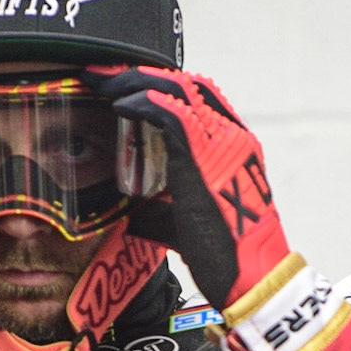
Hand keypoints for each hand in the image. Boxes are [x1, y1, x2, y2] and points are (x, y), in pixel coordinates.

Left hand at [85, 67, 291, 315]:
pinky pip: (171, 113)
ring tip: (102, 83)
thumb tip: (133, 215)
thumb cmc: (222, 256)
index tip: (120, 88)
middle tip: (102, 77)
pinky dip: (141, 102)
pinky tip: (118, 104)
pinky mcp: (207, 155)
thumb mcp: (187, 223)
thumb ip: (163, 209)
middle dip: (138, 75)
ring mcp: (223, 142)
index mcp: (231, 147)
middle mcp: (232, 136)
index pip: (194, 98)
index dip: (155, 86)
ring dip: (134, 82)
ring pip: (176, 90)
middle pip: (184, 84)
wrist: (248, 276)